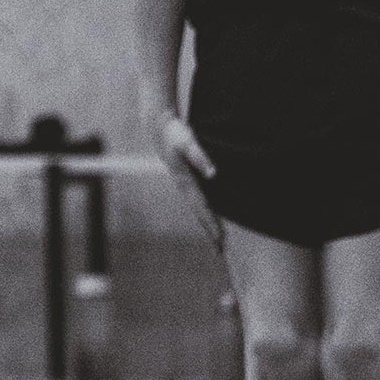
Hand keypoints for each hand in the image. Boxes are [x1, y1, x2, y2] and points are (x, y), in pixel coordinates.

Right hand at [151, 108, 221, 248]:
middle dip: (210, 232)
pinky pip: (198, 199)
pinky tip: (211, 213)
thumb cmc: (174, 133)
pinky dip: (205, 210)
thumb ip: (200, 156)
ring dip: (208, 223)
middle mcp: (185, 186)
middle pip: (200, 214)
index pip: (202, 208)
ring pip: (199, 208)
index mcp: (185, 182)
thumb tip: (213, 173)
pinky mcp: (186, 178)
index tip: (222, 241)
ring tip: (217, 239)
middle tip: (221, 253)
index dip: (212, 224)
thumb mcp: (187, 142)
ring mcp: (184, 183)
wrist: (157, 126)